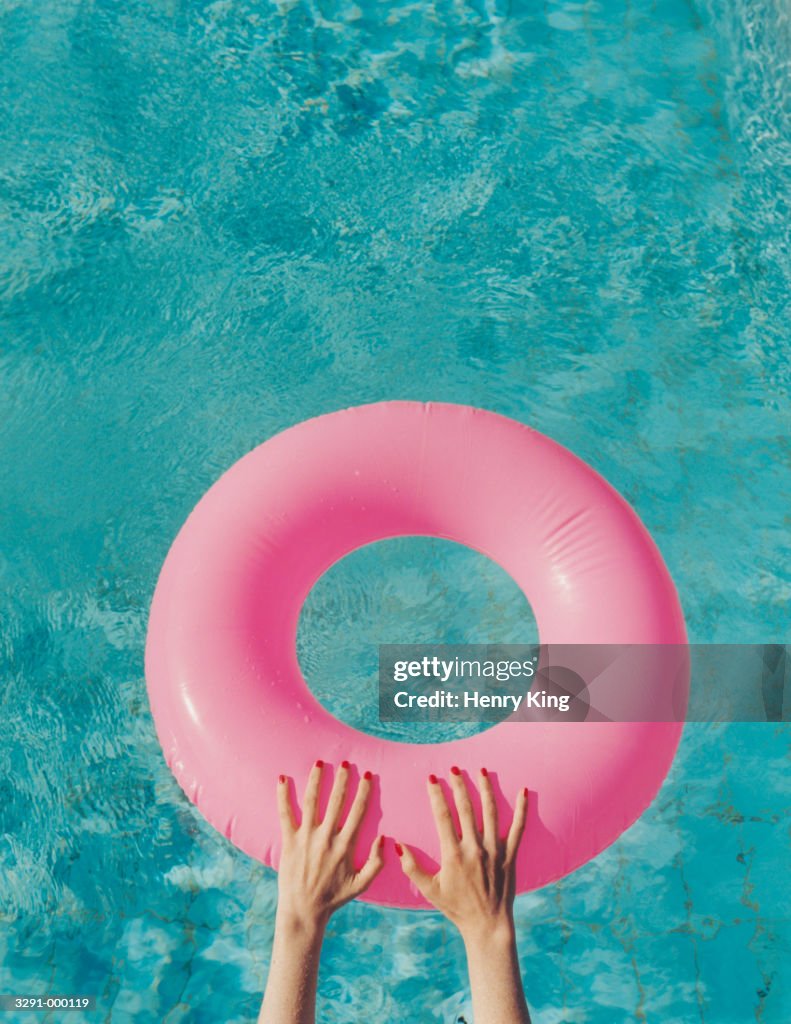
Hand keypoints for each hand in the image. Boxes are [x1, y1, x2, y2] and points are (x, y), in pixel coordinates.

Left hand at [275, 760, 383, 933]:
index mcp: (344, 846)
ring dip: (316, 780)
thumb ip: (377, 862)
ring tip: (320, 763)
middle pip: (336, 801)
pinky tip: (282, 778)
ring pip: (312, 802)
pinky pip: (285, 814)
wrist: (304, 911)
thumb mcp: (362, 884)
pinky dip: (283, 795)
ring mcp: (306, 838)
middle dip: (342, 779)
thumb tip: (385, 838)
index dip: (363, 791)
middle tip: (346, 762)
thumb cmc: (334, 897)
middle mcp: (326, 837)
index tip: (367, 775)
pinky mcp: (289, 841)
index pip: (357, 812)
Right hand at [396, 767, 527, 943]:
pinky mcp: (510, 855)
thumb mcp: (429, 890)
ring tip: (480, 770)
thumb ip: (412, 867)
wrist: (487, 925)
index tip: (431, 778)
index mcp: (453, 854)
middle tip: (454, 768)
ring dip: (485, 789)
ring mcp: (494, 850)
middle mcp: (475, 848)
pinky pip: (517, 828)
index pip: (443, 816)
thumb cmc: (456, 908)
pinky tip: (522, 791)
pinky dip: (521, 809)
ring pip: (491, 812)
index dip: (436, 794)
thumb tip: (397, 844)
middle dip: (459, 785)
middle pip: (466, 808)